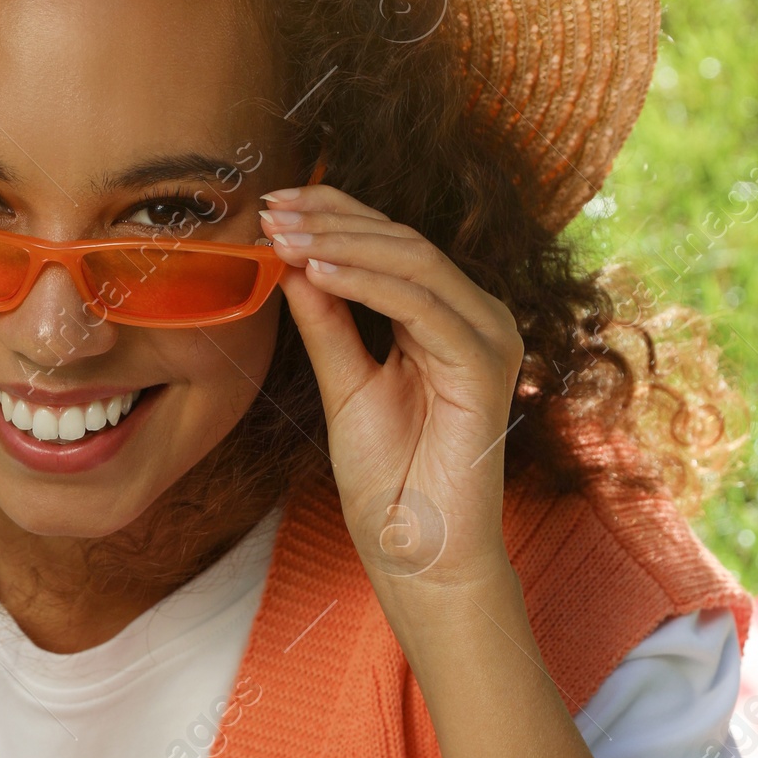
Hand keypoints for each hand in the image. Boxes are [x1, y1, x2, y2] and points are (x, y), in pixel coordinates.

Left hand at [260, 184, 525, 602]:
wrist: (417, 552)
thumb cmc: (388, 480)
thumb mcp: (344, 386)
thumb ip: (327, 323)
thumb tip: (293, 261)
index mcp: (445, 317)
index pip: (390, 244)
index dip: (335, 215)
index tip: (272, 206)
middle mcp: (475, 318)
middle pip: (402, 242)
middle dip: (331, 221)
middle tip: (270, 210)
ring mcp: (488, 338)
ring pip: (413, 263)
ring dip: (341, 243)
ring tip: (283, 236)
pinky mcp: (485, 366)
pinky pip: (422, 306)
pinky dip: (367, 284)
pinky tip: (317, 272)